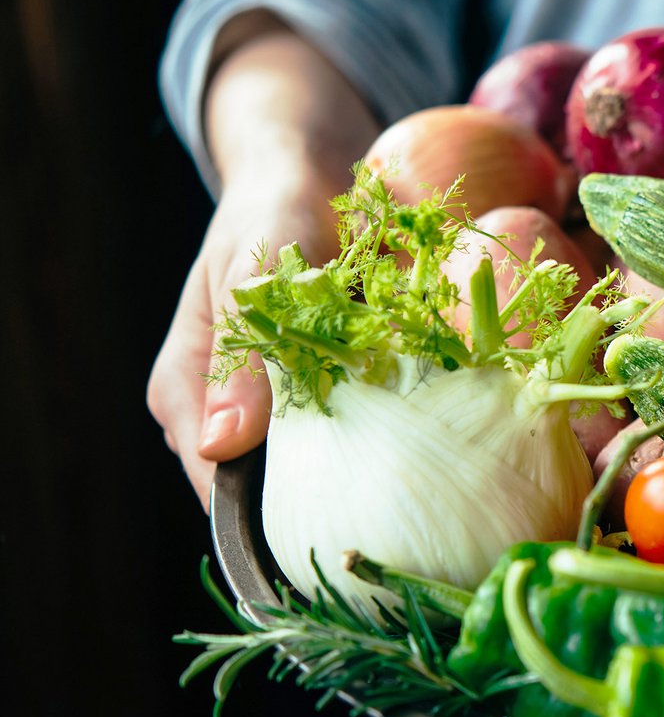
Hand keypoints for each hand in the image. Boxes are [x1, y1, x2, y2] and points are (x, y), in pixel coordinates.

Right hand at [148, 14, 377, 506]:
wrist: (310, 176)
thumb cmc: (271, 211)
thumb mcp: (251, 265)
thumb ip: (240, 350)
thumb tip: (221, 446)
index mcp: (185, 392)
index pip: (214, 488)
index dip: (266, 523)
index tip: (336, 540)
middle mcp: (224, 412)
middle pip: (266, 493)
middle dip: (324, 508)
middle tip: (393, 518)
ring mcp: (274, 408)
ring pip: (315, 472)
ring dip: (362, 477)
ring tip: (414, 490)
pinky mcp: (324, 395)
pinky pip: (354, 436)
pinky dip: (385, 440)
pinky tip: (424, 444)